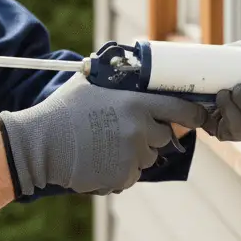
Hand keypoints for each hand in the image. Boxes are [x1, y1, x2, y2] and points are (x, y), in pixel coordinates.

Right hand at [0, 73, 207, 195]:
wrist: (42, 144)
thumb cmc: (64, 110)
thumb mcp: (90, 82)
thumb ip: (115, 77)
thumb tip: (128, 64)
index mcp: (136, 103)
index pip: (181, 110)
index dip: (193, 114)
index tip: (198, 117)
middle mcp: (140, 129)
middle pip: (163, 136)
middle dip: (149, 134)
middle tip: (121, 130)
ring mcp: (133, 155)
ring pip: (148, 157)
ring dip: (134, 153)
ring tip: (104, 145)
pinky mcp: (124, 176)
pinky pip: (132, 174)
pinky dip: (120, 170)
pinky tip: (98, 160)